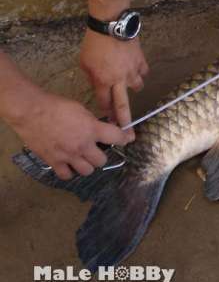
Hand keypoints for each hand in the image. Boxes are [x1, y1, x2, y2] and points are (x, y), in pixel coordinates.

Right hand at [10, 89, 131, 179]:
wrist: (31, 111)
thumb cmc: (57, 106)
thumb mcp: (81, 110)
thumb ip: (93, 122)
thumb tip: (101, 128)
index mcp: (92, 129)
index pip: (117, 138)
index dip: (124, 138)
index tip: (125, 139)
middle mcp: (82, 146)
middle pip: (102, 161)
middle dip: (101, 155)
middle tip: (96, 149)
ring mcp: (68, 156)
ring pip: (87, 171)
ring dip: (87, 165)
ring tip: (83, 158)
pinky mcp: (53, 161)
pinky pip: (67, 175)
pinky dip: (69, 171)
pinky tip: (68, 164)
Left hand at [80, 30, 147, 137]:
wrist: (112, 25)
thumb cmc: (94, 43)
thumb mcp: (84, 62)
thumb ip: (92, 77)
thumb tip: (98, 85)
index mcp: (103, 81)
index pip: (104, 103)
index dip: (105, 112)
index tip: (108, 121)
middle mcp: (119, 80)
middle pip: (123, 106)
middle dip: (125, 122)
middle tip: (129, 136)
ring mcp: (132, 71)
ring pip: (137, 87)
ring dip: (132, 88)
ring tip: (127, 84)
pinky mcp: (141, 61)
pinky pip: (143, 72)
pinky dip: (139, 72)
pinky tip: (134, 69)